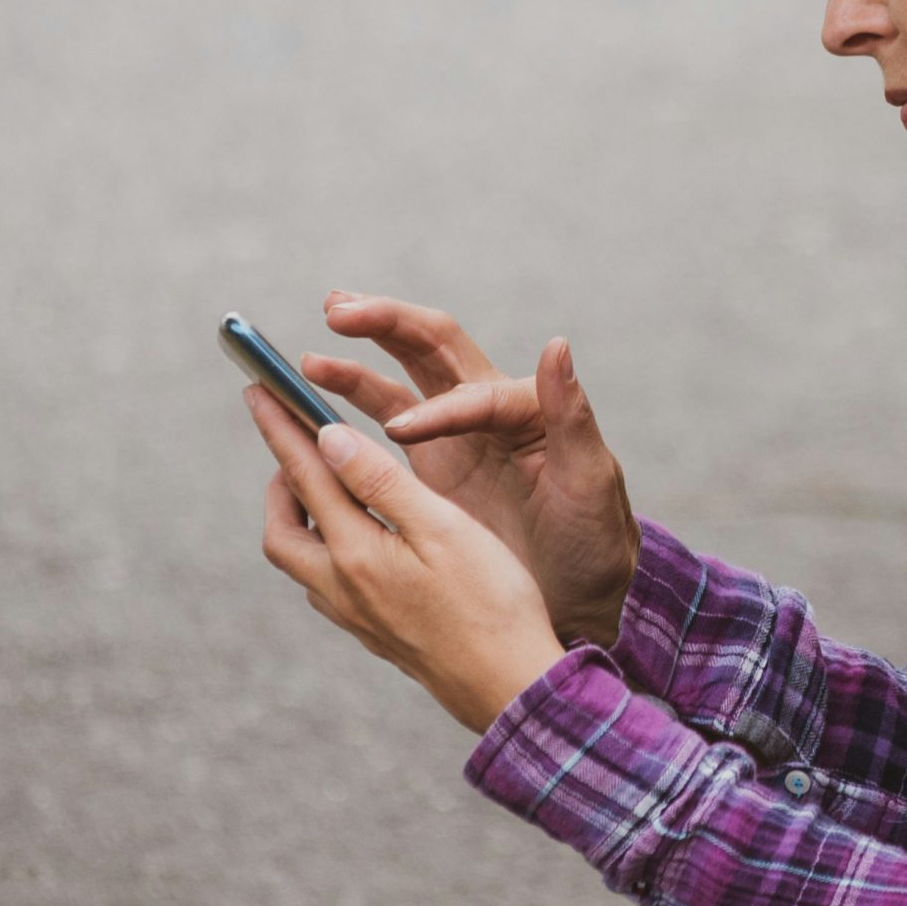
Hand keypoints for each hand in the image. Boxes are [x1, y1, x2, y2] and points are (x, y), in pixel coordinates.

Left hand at [244, 384, 565, 733]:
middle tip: (296, 443)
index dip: (280, 427)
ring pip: (301, 559)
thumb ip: (381, 481)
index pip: (305, 475)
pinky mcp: (373, 633)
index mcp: (357, 553)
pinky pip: (326, 584)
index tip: (258, 388)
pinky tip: (358, 541)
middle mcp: (342, 587)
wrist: (510, 687)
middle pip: (282, 529)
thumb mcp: (443, 528)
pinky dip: (325, 547)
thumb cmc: (492, 603)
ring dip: (301, 516)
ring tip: (328, 486)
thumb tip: (326, 438)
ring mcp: (355, 616)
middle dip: (280, 480)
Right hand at [299, 292, 639, 651]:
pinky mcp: (433, 467)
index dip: (437, 408)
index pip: (473, 392)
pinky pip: (384, 424)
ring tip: (311, 361)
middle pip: (431, 347)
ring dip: (355, 367)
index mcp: (526, 409)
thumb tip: (556, 344)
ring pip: (399, 383)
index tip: (401, 431)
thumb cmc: (595, 538)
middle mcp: (487, 410)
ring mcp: (455, 435)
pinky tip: (313, 406)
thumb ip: (571, 415)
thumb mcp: (590, 479)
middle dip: (385, 324)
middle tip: (338, 311)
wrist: (583, 594)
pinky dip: (349, 410)